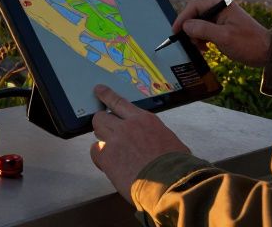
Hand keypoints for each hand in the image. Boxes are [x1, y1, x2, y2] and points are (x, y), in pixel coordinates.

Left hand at [89, 84, 190, 198]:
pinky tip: (110, 166)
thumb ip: (157, 137)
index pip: (120, 102)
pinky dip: (100, 158)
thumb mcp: (171, 142)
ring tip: (112, 152)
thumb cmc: (176, 165)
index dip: (107, 95)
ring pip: (97, 130)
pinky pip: (95, 152)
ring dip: (102, 139)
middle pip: (102, 116)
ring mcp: (116, 139)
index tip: (98, 90)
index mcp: (145, 120)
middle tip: (106, 131)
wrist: (170, 181)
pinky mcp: (107, 156)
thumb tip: (157, 144)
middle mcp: (128, 125)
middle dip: (102, 123)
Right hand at [172, 0, 270, 67]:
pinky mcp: (223, 26)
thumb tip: (185, 26)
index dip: (183, 18)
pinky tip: (205, 48)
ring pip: (199, 23)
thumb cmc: (249, 43)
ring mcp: (222, 17)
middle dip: (190, 29)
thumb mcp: (224, 37)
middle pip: (195, 14)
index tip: (176, 31)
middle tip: (188, 43)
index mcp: (222, 4)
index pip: (195, 6)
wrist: (267, 53)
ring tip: (199, 48)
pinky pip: (206, 29)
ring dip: (196, 35)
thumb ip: (203, 30)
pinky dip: (202, 39)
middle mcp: (221, 8)